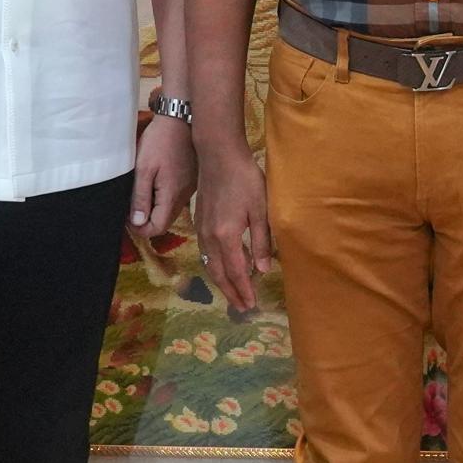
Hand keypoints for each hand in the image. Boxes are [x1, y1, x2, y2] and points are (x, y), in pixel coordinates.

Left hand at [129, 112, 194, 236]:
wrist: (181, 119)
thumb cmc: (161, 141)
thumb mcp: (144, 169)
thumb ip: (141, 197)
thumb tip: (138, 222)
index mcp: (171, 196)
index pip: (157, 228)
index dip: (140, 228)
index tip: (127, 218)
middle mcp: (183, 196)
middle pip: (165, 222)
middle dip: (146, 220)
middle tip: (130, 207)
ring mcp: (189, 188)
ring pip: (171, 211)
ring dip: (155, 209)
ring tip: (140, 193)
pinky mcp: (191, 180)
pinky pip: (176, 198)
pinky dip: (163, 198)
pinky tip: (155, 183)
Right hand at [195, 139, 272, 314]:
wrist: (218, 155)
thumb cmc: (244, 179)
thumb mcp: (260, 210)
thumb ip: (261, 241)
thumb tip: (262, 270)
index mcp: (227, 236)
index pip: (236, 272)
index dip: (243, 290)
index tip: (251, 305)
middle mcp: (210, 237)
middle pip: (218, 273)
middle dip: (231, 292)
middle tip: (242, 308)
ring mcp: (201, 230)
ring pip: (209, 264)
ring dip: (221, 282)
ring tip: (233, 294)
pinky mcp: (199, 222)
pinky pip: (205, 253)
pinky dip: (214, 267)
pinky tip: (222, 268)